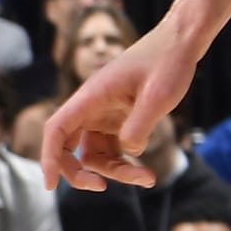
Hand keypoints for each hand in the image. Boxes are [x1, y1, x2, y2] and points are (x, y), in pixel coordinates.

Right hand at [43, 20, 194, 189]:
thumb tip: (129, 151)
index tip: (49, 184)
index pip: (57, 129)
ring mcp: (106, 114)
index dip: (49, 157)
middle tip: (102, 187)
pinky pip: (114, 149)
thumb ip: (139, 127)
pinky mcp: (121, 119)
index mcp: (92, 96)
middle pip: (70, 147)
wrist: (181, 42)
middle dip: (81, 172)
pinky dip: (126, 164)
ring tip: (147, 179)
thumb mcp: (158, 97)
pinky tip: (147, 172)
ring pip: (95, 153)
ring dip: (114, 171)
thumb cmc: (168, 62)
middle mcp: (93, 106)